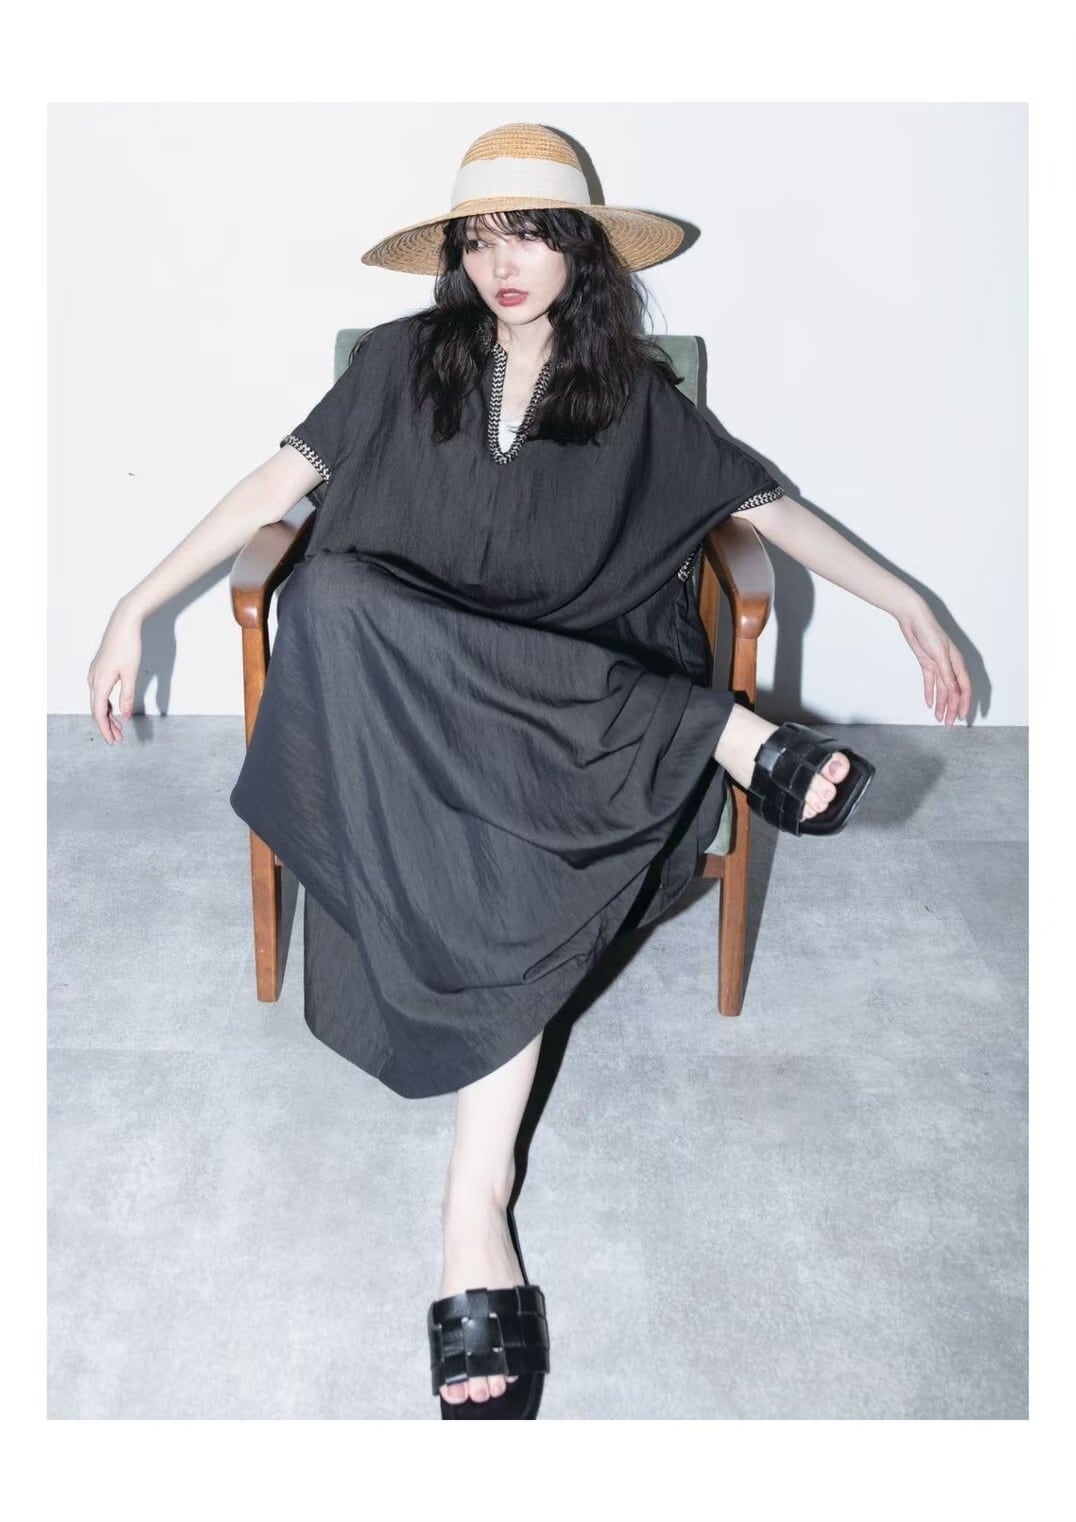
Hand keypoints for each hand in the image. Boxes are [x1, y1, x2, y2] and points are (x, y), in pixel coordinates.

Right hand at [88, 602, 142, 744]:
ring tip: (118, 729)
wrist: (123, 624)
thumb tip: (126, 716)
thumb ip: (127, 696)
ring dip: (107, 717)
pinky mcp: (99, 670)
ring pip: (97, 702)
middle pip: (96, 710)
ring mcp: (94, 674)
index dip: (105, 729)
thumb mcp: (131, 674)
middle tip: (117, 740)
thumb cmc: (128, 646)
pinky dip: (106, 705)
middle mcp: (93, 680)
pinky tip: (114, 711)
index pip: (99, 713)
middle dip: (107, 726)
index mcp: (100, 682)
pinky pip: (99, 693)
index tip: (113, 741)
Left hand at [895, 597, 971, 725]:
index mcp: (957, 663)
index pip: (964, 687)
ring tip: (938, 718)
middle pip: (953, 691)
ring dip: (941, 704)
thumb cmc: (930, 632)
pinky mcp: (927, 663)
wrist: (913, 618)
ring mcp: (938, 665)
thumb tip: (954, 690)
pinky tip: (929, 704)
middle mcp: (950, 666)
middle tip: (948, 723)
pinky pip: (930, 682)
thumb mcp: (939, 655)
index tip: (962, 717)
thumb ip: (946, 673)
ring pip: (942, 689)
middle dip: (952, 708)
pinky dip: (930, 693)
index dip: (964, 703)